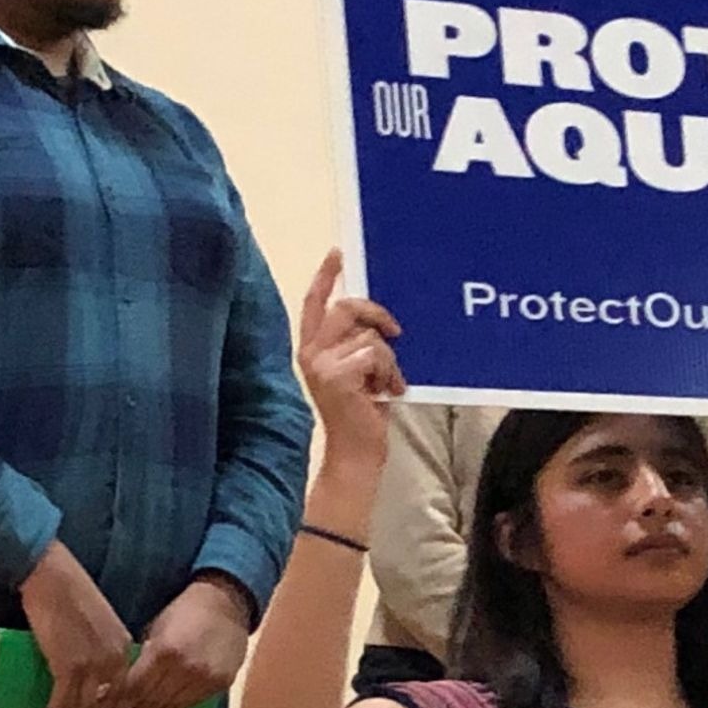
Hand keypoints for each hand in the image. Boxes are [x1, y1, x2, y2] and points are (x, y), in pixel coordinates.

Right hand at [18, 542, 132, 707]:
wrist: (52, 576)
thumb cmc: (70, 596)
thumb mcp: (99, 625)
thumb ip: (102, 649)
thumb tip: (92, 677)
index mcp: (125, 649)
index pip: (125, 693)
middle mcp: (115, 660)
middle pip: (107, 707)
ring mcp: (94, 665)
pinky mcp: (69, 665)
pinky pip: (63, 703)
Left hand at [100, 577, 250, 707]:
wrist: (226, 606)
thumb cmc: (183, 613)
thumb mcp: (156, 629)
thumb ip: (141, 659)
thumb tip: (116, 688)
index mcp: (164, 652)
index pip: (132, 688)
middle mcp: (184, 670)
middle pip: (148, 704)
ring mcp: (203, 680)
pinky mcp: (217, 687)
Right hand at [295, 249, 405, 466]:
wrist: (356, 453)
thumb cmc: (361, 415)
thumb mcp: (358, 372)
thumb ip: (359, 345)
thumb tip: (382, 322)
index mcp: (313, 349)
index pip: (314, 303)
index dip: (326, 277)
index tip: (339, 254)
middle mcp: (311, 353)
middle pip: (347, 308)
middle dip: (378, 315)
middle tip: (396, 332)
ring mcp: (321, 364)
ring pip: (371, 337)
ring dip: (390, 361)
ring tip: (387, 384)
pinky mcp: (337, 375)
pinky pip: (378, 354)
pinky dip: (391, 373)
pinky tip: (387, 393)